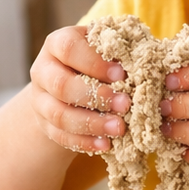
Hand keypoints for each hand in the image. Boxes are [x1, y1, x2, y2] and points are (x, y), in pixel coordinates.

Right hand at [27, 25, 130, 153]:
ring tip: (120, 129)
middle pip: (61, 85)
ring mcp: (40, 99)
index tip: (122, 74)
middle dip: (96, 97)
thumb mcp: (107, 50)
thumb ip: (121, 53)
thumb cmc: (99, 62)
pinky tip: (106, 145)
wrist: (72, 84)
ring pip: (60, 115)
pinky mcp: (44, 124)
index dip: (94, 62)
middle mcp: (43, 70)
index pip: (68, 48)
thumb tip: (148, 62)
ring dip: (92, 124)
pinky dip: (85, 142)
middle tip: (126, 104)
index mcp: (58, 44)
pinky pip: (60, 136)